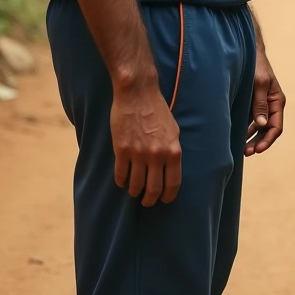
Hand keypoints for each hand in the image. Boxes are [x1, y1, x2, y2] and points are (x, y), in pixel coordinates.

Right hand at [110, 82, 181, 206]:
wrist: (137, 93)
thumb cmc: (157, 109)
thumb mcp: (173, 129)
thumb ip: (172, 149)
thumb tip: (170, 167)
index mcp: (173, 150)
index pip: (173, 183)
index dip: (168, 196)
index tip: (164, 200)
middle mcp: (157, 155)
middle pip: (153, 189)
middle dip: (150, 199)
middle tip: (146, 201)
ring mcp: (138, 154)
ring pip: (136, 185)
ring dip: (134, 191)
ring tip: (133, 191)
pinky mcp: (121, 150)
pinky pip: (120, 175)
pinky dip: (121, 181)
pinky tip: (122, 181)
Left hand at [245, 49, 284, 155]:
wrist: (249, 51)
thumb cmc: (256, 65)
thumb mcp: (259, 83)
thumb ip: (260, 104)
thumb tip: (262, 124)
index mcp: (277, 101)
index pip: (276, 127)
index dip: (268, 140)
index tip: (257, 149)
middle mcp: (271, 105)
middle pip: (268, 130)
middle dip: (259, 142)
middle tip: (247, 152)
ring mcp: (262, 104)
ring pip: (260, 127)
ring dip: (253, 138)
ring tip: (243, 148)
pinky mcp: (253, 103)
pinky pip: (253, 120)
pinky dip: (248, 129)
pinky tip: (239, 135)